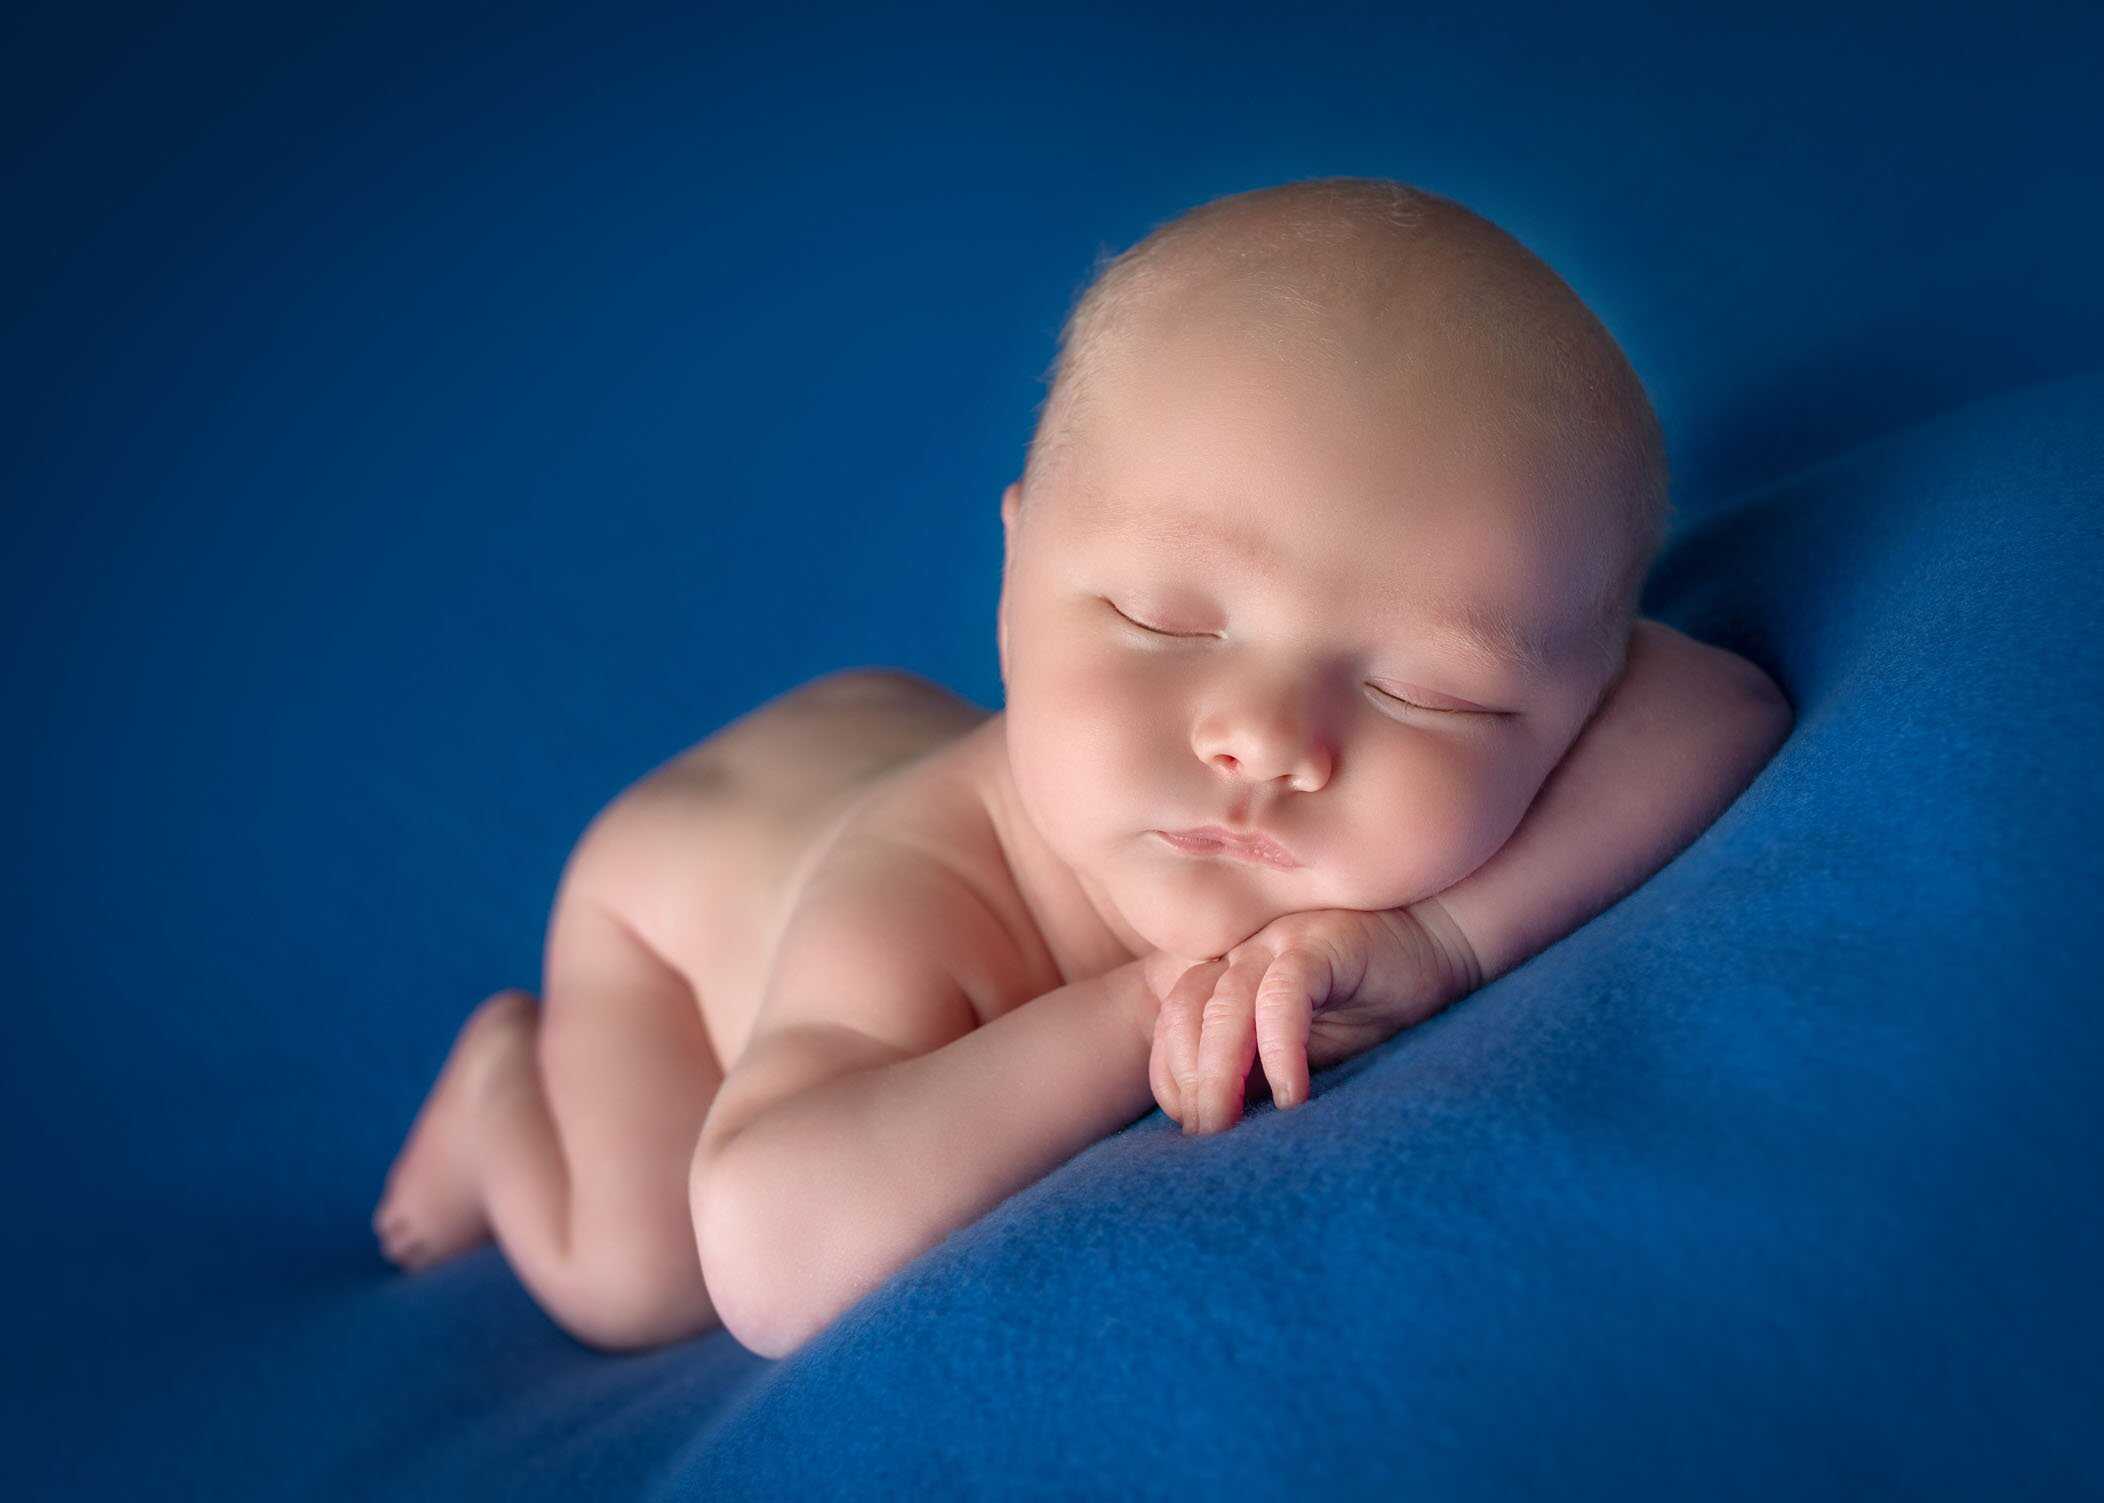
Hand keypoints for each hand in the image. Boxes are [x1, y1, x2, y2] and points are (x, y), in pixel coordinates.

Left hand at [1149, 904, 1478, 1135]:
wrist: (1437, 951)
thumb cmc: (1369, 1011)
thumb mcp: (1303, 1054)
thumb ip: (1258, 1078)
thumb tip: (1216, 1135)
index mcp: (1227, 979)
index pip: (1171, 1025)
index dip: (1170, 1078)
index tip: (1190, 1129)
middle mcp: (1241, 956)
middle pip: (1185, 1014)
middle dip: (1188, 1083)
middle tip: (1207, 1137)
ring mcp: (1275, 944)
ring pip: (1222, 1006)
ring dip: (1218, 1072)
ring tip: (1228, 1124)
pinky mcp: (1318, 944)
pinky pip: (1282, 994)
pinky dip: (1279, 1048)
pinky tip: (1294, 1094)